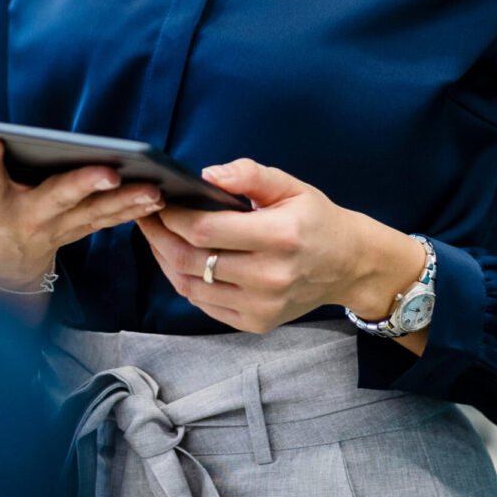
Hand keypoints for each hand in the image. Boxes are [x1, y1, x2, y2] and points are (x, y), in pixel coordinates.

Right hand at [0, 135, 162, 293]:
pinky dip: (134, 209)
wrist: (0, 268)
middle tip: (105, 170)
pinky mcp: (80, 229)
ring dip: (124, 201)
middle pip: (55, 200)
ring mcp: (58, 228)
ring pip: (93, 213)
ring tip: (151, 186)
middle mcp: (28, 220)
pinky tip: (159, 194)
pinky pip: (109, 220)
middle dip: (80, 186)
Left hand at [137, 158, 424, 335]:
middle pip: (190, 259)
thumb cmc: (317, 220)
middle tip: (146, 215)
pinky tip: (179, 259)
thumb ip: (249, 174)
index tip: (159, 199)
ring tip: (157, 236)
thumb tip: (207, 174)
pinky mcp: (256, 323)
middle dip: (158, 236)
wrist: (350, 265)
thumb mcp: (291, 186)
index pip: (205, 229)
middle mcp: (270, 277)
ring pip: (189, 285)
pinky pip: (203, 304)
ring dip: (164, 259)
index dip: (172, 215)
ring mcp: (262, 305)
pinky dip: (183, 281)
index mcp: (279, 237)